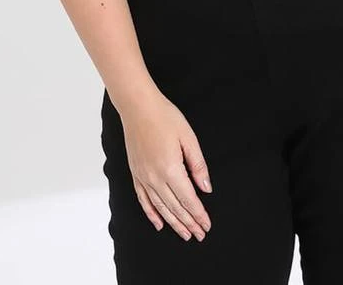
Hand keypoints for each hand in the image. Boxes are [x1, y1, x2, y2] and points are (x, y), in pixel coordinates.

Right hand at [118, 88, 212, 241]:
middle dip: (189, 223)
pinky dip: (152, 214)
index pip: (188, 200)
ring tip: (185, 234)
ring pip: (160, 208)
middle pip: (175, 208)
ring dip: (174, 223)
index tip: (207, 226)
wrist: (138, 107)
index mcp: (171, 169)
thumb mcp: (188, 137)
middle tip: (199, 235)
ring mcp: (143, 177)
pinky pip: (144, 200)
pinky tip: (159, 223)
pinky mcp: (136, 174)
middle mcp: (155, 178)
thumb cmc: (165, 117)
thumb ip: (198, 165)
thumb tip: (206, 189)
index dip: (199, 214)